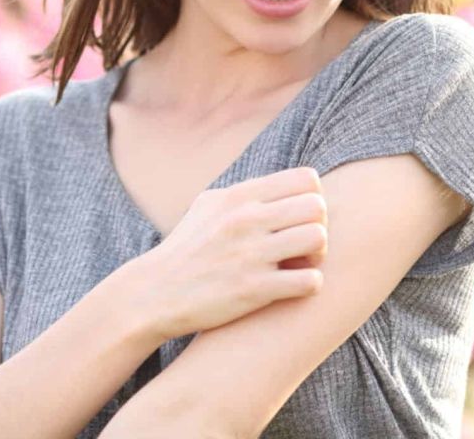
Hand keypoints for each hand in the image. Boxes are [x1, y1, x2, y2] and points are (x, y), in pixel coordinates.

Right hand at [137, 166, 327, 340]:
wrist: (154, 294)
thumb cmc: (186, 249)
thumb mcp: (208, 206)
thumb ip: (246, 192)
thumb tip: (282, 183)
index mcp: (238, 196)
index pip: (306, 179)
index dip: (312, 198)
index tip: (299, 218)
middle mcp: (246, 219)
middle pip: (317, 207)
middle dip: (318, 226)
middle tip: (305, 245)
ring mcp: (251, 254)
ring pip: (318, 239)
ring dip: (317, 256)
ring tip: (302, 265)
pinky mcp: (254, 290)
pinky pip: (310, 280)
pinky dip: (310, 284)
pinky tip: (294, 287)